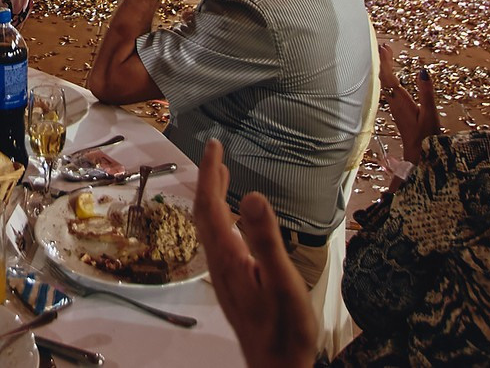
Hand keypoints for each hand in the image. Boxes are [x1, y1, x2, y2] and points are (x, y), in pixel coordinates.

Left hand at [196, 139, 318, 367]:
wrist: (278, 367)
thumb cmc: (284, 329)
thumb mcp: (282, 280)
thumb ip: (266, 239)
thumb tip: (252, 196)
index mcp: (229, 256)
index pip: (211, 205)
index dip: (211, 172)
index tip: (214, 145)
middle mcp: (220, 262)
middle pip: (205, 213)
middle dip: (209, 179)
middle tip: (215, 150)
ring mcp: (225, 274)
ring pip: (210, 227)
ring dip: (213, 197)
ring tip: (222, 175)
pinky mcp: (233, 283)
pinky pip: (220, 240)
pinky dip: (222, 217)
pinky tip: (235, 220)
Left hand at [379, 43, 442, 163]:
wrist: (419, 156)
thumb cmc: (426, 137)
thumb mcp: (430, 113)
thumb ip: (426, 92)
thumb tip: (423, 71)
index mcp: (400, 101)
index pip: (388, 77)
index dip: (385, 61)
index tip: (384, 47)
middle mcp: (394, 102)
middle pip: (383, 78)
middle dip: (382, 61)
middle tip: (383, 46)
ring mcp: (394, 107)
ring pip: (384, 84)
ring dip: (384, 69)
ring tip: (385, 55)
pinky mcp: (397, 111)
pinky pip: (388, 90)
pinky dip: (388, 78)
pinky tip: (390, 77)